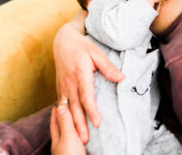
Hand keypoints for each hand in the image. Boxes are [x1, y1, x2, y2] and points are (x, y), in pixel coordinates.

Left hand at [50, 105, 85, 154]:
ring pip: (66, 134)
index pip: (54, 123)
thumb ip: (65, 122)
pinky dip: (75, 134)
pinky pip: (73, 140)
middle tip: (64, 110)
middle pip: (59, 128)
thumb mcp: (68, 136)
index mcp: (56, 139)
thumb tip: (60, 107)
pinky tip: (79, 134)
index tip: (56, 105)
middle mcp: (60, 144)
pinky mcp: (74, 153)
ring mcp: (66, 149)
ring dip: (69, 126)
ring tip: (72, 120)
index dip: (55, 113)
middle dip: (61, 119)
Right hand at [53, 12, 124, 142]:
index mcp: (80, 73)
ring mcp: (63, 85)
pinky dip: (64, 116)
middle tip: (86, 139)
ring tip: (78, 137)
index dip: (92, 110)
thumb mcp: (97, 53)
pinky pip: (61, 104)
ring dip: (72, 123)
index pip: (86, 95)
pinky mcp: (59, 87)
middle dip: (80, 124)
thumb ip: (108, 66)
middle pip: (75, 106)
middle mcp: (70, 82)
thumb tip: (122, 78)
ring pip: (67, 108)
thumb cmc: (82, 46)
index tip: (98, 122)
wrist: (62, 41)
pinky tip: (68, 125)